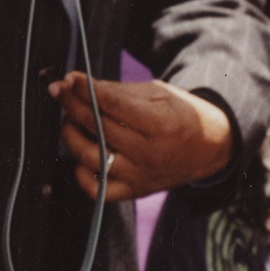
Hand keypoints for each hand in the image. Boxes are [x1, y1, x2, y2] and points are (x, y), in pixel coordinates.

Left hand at [53, 73, 232, 200]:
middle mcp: (150, 154)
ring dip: (71, 135)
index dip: (85, 89)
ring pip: (91, 157)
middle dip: (72, 105)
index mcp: (161, 124)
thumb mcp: (159, 94)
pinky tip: (81, 154)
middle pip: (98, 128)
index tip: (70, 78)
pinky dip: (81, 172)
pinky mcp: (135, 192)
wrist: (209, 148)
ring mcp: (141, 176)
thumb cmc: (181, 115)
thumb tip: (78, 85)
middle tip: (60, 91)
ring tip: (70, 119)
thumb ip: (118, 91)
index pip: (112, 104)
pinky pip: (97, 189)